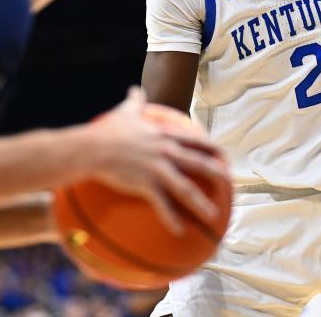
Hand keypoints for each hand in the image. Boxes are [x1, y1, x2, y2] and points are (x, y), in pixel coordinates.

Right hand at [86, 87, 228, 235]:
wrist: (91, 148)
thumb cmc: (106, 130)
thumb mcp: (125, 112)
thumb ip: (134, 102)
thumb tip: (135, 89)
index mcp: (164, 135)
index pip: (195, 140)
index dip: (211, 148)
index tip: (224, 155)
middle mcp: (166, 151)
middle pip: (199, 163)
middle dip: (217, 173)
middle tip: (229, 183)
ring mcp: (157, 169)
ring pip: (186, 188)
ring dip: (202, 204)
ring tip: (213, 216)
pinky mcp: (145, 184)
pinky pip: (162, 205)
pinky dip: (172, 219)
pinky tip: (179, 231)